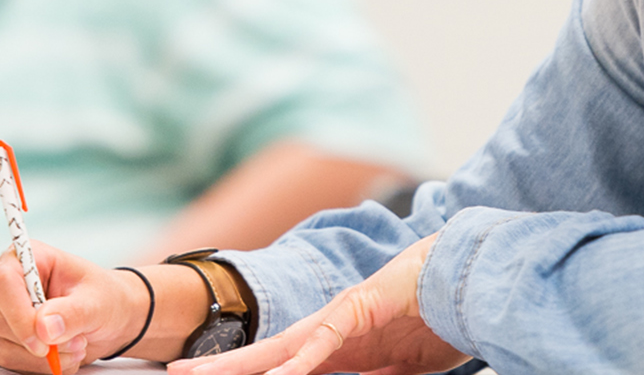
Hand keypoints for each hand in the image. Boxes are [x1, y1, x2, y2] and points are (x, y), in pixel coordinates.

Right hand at [0, 241, 149, 372]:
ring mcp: (2, 313)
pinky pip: (7, 360)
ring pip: (0, 345)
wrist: (110, 319)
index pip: (0, 280)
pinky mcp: (4, 338)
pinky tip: (63, 356)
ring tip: (77, 347)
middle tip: (77, 342)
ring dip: (41, 358)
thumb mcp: (97, 302)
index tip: (44, 338)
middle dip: (38, 341)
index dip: (16, 311)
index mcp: (28, 259)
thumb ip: (72, 312)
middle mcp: (9, 284)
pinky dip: (38, 366)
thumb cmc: (104, 298)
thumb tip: (43, 327)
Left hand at [169, 234, 466, 374]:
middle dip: (222, 366)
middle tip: (176, 373)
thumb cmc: (436, 319)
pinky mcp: (361, 307)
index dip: (247, 374)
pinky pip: (326, 340)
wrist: (466, 278)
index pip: (281, 364)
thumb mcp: (400, 368)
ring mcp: (341, 315)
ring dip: (245, 364)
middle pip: (266, 352)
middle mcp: (329, 328)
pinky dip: (304, 361)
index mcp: (335, 345)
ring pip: (284, 346)